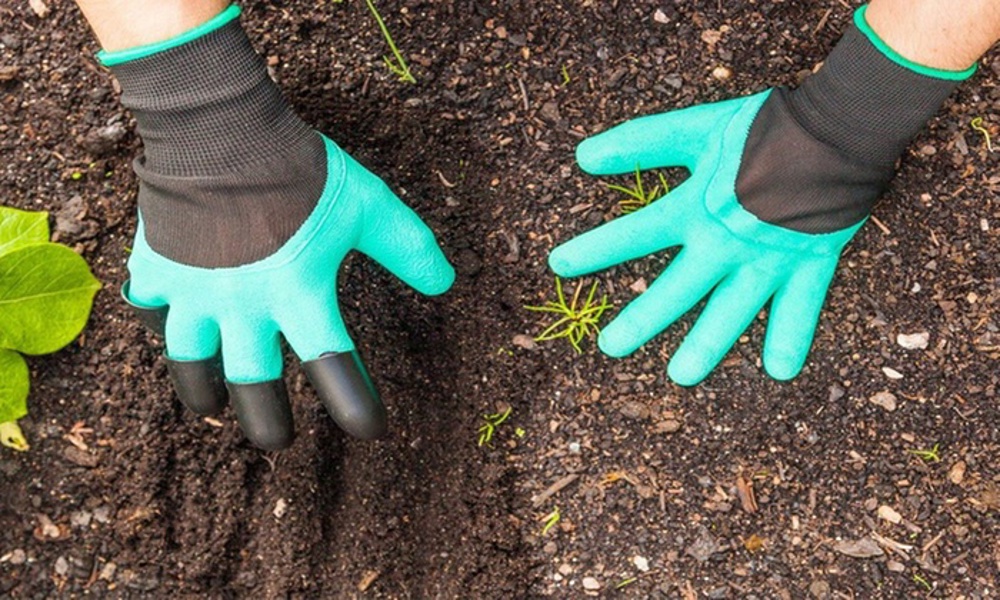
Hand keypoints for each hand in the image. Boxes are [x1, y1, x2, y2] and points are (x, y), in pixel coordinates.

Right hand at [125, 137, 453, 448]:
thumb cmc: (299, 166)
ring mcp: (194, 290)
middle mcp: (244, 304)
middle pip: (253, 385)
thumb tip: (445, 284)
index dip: (353, 405)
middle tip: (277, 441)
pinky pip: (152, 311)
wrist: (220, 127)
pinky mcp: (157, 267)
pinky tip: (170, 327)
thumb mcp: (367, 205)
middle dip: (267, 423)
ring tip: (212, 404)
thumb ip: (408, 247)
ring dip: (204, 389)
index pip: (332, 365)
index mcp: (299, 292)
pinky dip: (160, 324)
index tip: (369, 431)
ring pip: (191, 363)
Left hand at [549, 93, 860, 385]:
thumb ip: (641, 141)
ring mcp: (767, 259)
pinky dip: (791, 337)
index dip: (595, 249)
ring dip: (706, 345)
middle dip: (641, 320)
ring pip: (730, 311)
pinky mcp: (809, 265)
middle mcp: (725, 242)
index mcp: (695, 208)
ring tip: (680, 376)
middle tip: (610, 348)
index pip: (635, 234)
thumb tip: (581, 155)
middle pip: (676, 290)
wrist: (835, 128)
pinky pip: (800, 308)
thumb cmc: (763, 126)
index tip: (558, 267)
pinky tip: (779, 371)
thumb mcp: (695, 126)